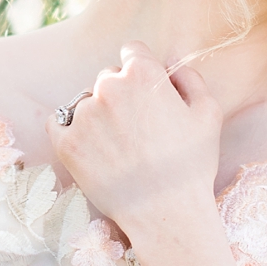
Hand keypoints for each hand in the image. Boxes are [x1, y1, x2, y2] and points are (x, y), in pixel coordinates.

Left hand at [45, 43, 221, 234]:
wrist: (166, 213)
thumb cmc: (191, 165)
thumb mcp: (208, 114)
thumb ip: (188, 78)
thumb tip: (169, 61)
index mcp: (143, 75)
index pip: (132, 52)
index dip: (141, 71)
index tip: (145, 92)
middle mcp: (108, 87)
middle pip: (108, 78)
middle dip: (121, 96)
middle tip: (137, 130)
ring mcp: (84, 115)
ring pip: (86, 103)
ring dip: (98, 117)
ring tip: (119, 148)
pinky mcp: (65, 142)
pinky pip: (58, 123)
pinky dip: (71, 132)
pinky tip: (92, 150)